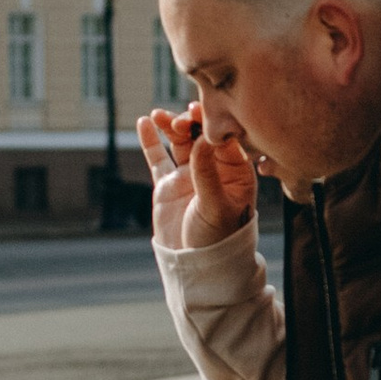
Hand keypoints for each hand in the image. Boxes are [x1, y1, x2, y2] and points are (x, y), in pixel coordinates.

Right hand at [137, 105, 257, 248]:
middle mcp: (214, 169)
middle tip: (178, 120)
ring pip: (179, 142)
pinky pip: (159, 158)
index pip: (224, 140)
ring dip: (170, 126)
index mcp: (236, 172)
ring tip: (158, 116)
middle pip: (200, 136)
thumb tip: (200, 139)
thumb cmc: (218, 239)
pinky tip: (144, 122)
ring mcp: (190, 175)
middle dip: (189, 122)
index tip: (198, 113)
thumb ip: (207, 173)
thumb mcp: (216, 206)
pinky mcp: (169, 184)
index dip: (210, 124)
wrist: (198, 266)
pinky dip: (151, 140)